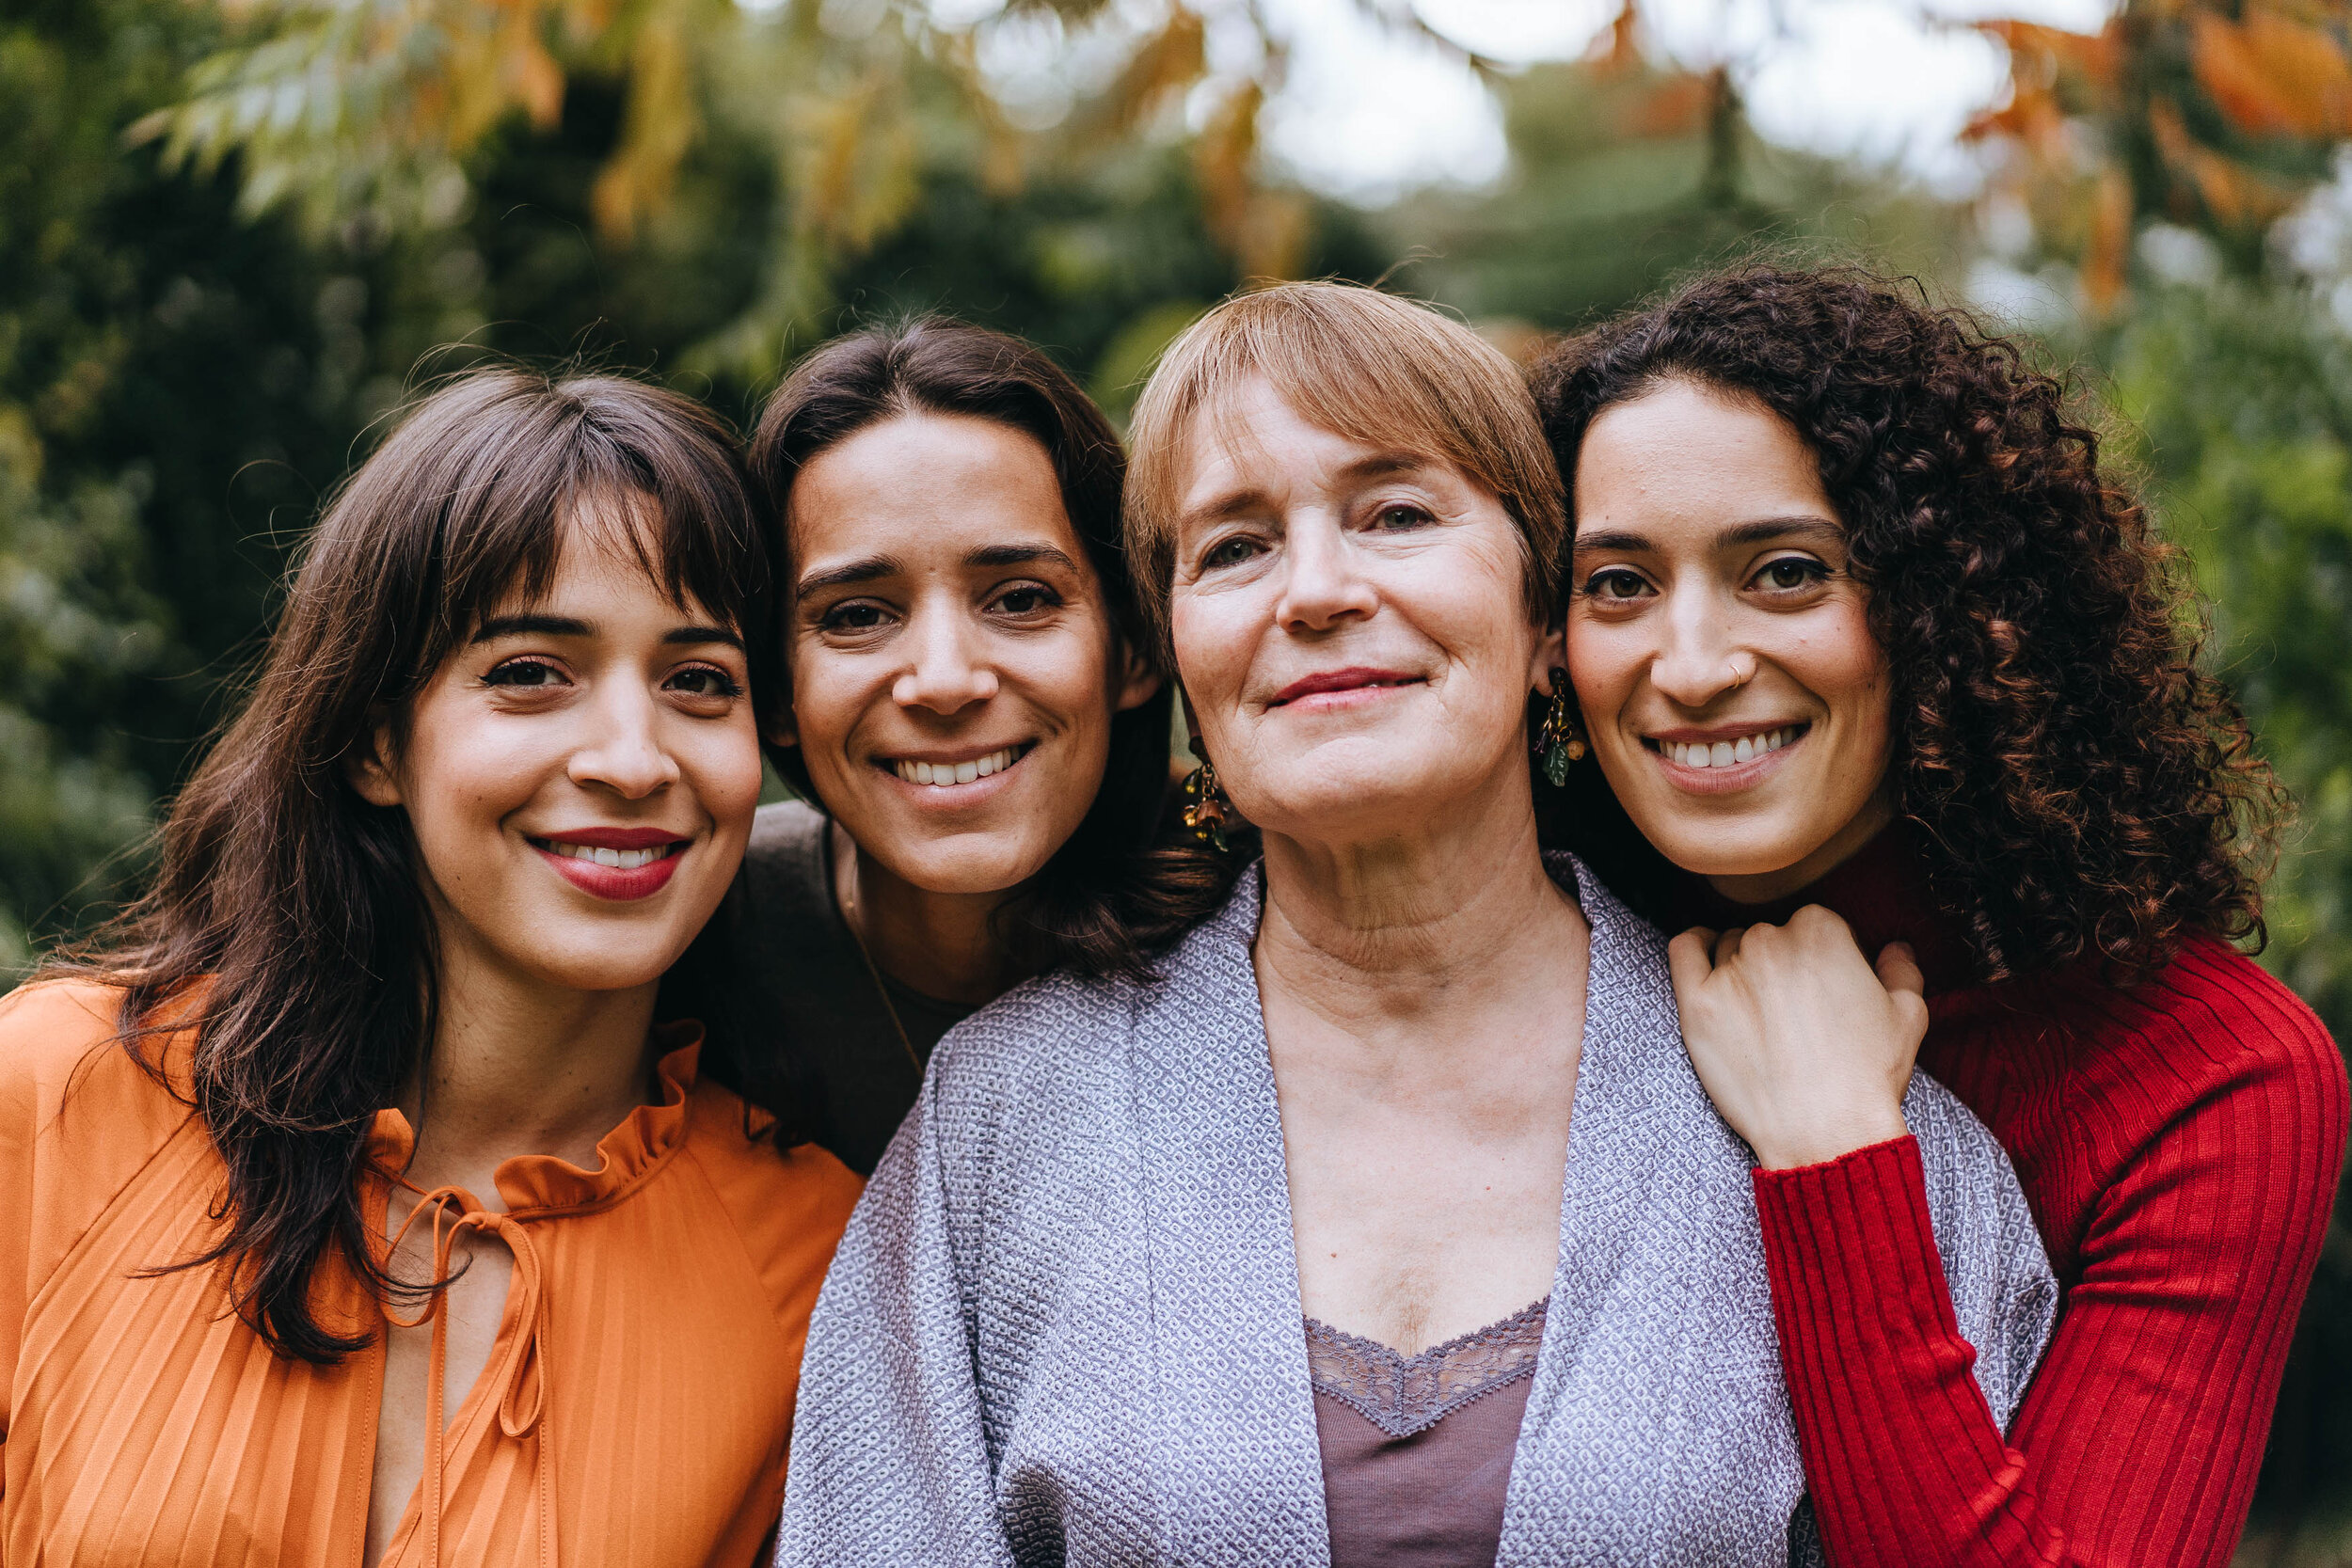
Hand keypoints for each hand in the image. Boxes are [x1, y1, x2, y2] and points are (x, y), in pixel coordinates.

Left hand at [1665, 905, 1926, 1170]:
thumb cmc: (1867, 1077)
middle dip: (1781, 964)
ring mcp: (1730, 970)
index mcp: (1822, 931)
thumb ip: (1901, 970)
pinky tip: (1704, 958)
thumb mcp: (1908, 1017)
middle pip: (1770, 936)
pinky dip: (1694, 947)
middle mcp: (1772, 940)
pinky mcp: (1697, 1002)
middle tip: (1791, 1009)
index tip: (1824, 988)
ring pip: (1729, 946)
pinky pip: (1684, 950)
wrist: (1826, 1133)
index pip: (1814, 925)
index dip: (1822, 957)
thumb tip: (1894, 948)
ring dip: (1740, 965)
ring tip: (1759, 1010)